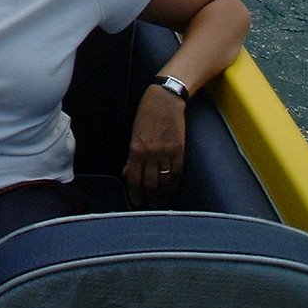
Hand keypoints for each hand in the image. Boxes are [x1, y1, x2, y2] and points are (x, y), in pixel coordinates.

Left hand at [123, 85, 186, 207]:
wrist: (165, 100)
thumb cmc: (146, 114)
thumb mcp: (134, 133)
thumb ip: (132, 156)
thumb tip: (128, 173)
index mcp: (136, 149)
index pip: (135, 179)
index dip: (135, 194)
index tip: (136, 202)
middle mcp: (151, 154)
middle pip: (150, 184)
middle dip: (150, 199)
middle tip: (150, 207)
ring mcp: (167, 153)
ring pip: (165, 181)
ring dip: (163, 195)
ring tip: (161, 203)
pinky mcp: (180, 150)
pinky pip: (177, 173)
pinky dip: (175, 184)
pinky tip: (173, 190)